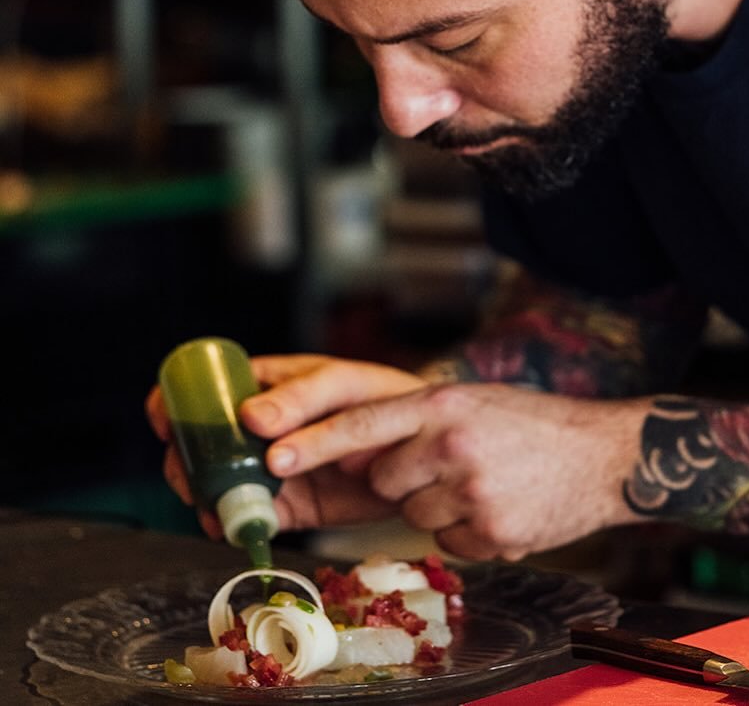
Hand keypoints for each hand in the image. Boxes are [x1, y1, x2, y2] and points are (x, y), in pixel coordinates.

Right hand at [145, 354, 426, 536]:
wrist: (426, 452)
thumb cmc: (387, 400)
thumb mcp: (344, 384)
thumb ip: (301, 398)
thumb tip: (249, 417)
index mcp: (270, 386)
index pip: (209, 389)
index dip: (177, 402)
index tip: (162, 419)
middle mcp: (262, 430)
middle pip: (202, 445)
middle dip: (186, 460)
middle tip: (190, 475)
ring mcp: (274, 469)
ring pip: (220, 485)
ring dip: (206, 496)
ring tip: (213, 503)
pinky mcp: (293, 507)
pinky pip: (253, 518)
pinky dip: (237, 525)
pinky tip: (235, 525)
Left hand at [254, 380, 649, 560]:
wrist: (604, 456)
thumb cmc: (535, 426)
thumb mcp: (475, 402)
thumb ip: (419, 421)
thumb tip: (359, 451)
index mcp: (445, 403)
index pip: (363, 420)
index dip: (314, 438)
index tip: (270, 451)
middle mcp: (454, 444)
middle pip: (384, 480)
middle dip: (402, 481)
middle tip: (446, 467)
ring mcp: (473, 491)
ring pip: (415, 515)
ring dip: (439, 506)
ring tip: (486, 483)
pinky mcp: (491, 533)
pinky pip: (449, 541)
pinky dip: (467, 529)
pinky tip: (501, 505)